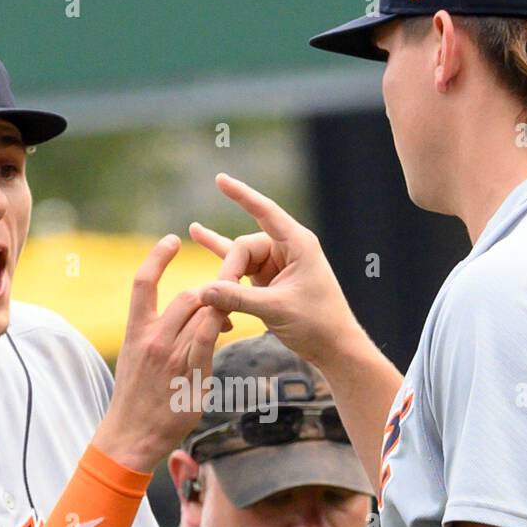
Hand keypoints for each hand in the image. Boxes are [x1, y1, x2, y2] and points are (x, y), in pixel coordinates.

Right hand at [92, 235, 226, 472]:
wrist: (130, 436)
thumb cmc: (136, 399)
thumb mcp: (136, 359)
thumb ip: (157, 335)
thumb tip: (182, 319)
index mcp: (135, 331)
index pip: (143, 282)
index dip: (158, 257)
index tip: (171, 240)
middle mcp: (152, 338)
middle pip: (188, 297)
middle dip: (210, 291)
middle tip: (223, 298)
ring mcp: (171, 355)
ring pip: (203, 314)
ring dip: (221, 310)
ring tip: (227, 317)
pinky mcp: (189, 373)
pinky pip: (209, 338)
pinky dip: (221, 324)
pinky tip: (228, 324)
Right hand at [190, 173, 363, 369]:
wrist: (333, 347)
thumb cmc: (316, 325)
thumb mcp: (275, 309)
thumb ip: (238, 299)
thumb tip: (203, 291)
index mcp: (298, 244)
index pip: (265, 212)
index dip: (241, 195)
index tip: (220, 179)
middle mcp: (287, 248)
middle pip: (243, 247)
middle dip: (228, 272)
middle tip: (219, 300)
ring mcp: (276, 263)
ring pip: (238, 259)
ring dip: (223, 271)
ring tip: (192, 234)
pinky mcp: (268, 280)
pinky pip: (240, 270)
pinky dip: (223, 265)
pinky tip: (200, 235)